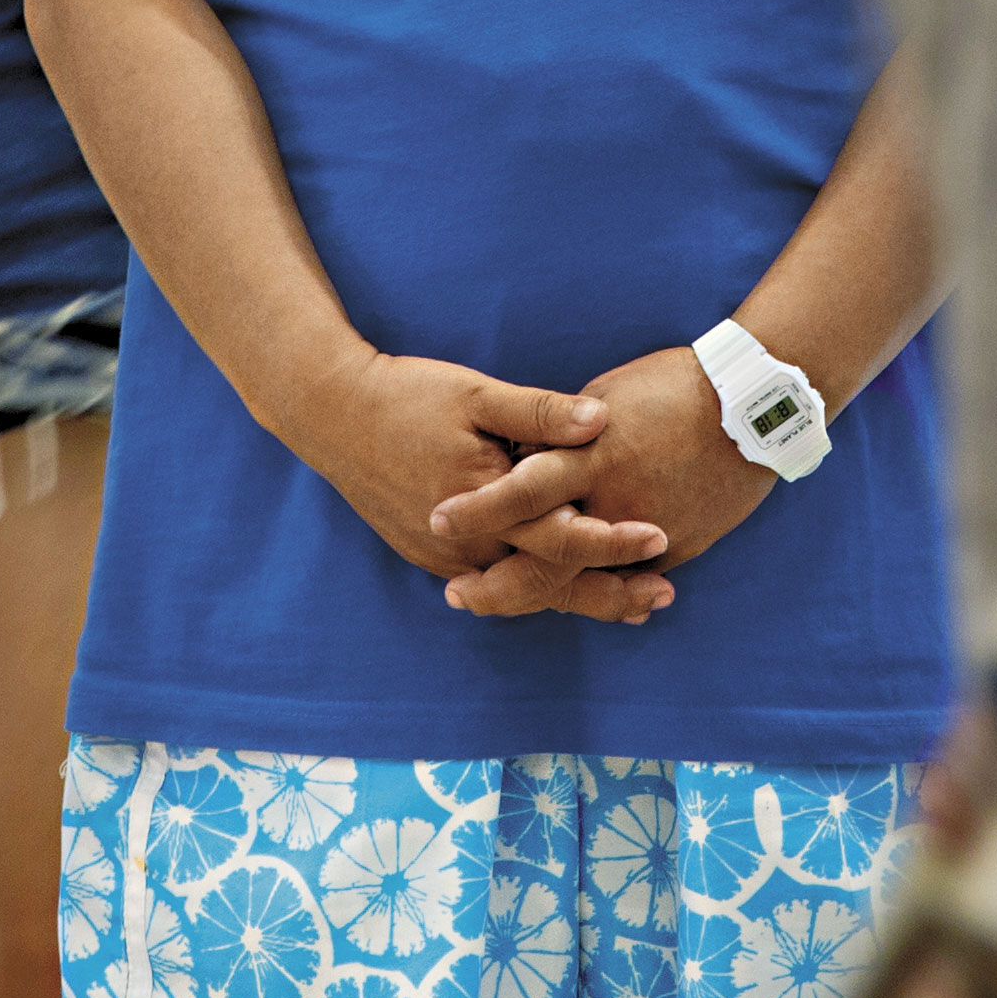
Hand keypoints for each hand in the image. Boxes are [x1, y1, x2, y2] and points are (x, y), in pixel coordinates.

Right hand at [277, 348, 671, 621]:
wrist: (332, 415)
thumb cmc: (407, 396)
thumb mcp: (477, 393)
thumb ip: (541, 413)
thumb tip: (603, 419)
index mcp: (485, 504)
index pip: (562, 540)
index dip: (615, 542)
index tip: (662, 538)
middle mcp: (467, 546)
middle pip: (550, 586)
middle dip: (609, 595)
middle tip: (664, 596)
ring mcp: (447, 558)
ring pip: (523, 593)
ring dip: (577, 598)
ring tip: (630, 604)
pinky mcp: (433, 557)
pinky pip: (496, 583)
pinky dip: (535, 590)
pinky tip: (566, 586)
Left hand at [429, 344, 773, 621]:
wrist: (753, 407)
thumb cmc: (676, 386)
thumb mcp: (607, 397)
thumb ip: (568, 436)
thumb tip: (534, 452)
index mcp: (592, 455)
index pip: (521, 490)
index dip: (478, 510)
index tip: (437, 522)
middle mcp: (614, 502)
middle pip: (545, 560)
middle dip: (497, 585)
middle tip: (458, 595)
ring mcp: (645, 532)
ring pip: (583, 580)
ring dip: (541, 596)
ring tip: (502, 603)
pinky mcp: (676, 548)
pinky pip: (625, 578)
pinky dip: (596, 589)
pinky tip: (567, 599)